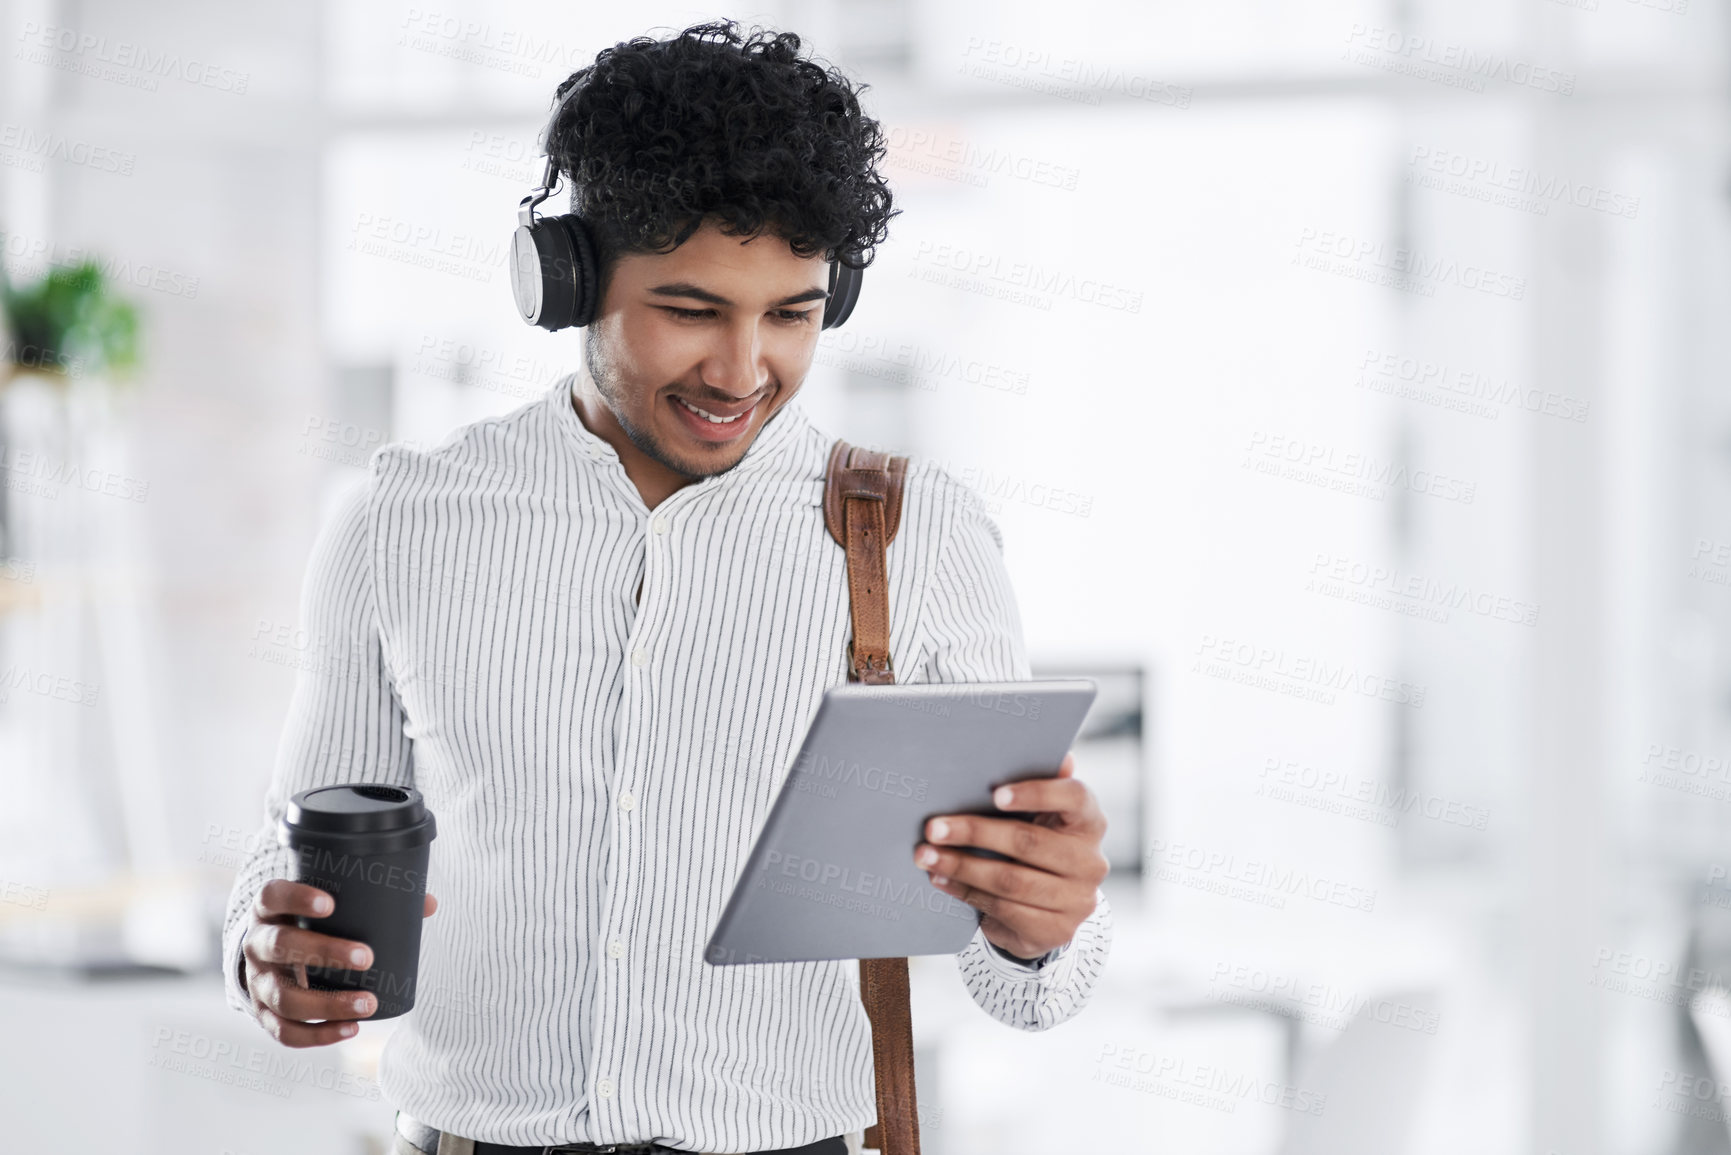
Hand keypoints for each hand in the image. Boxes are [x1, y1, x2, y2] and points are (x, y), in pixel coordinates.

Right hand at [240, 879, 438, 1046]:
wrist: (269, 958)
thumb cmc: (308, 925)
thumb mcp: (325, 907)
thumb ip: (372, 901)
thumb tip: (428, 904)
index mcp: (268, 909)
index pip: (272, 896)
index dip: (296, 899)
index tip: (331, 905)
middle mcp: (256, 944)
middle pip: (280, 946)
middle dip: (323, 952)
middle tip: (366, 957)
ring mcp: (257, 982)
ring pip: (284, 996)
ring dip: (327, 1003)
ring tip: (369, 1003)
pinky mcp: (263, 1014)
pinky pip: (284, 1031)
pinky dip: (318, 1035)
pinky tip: (350, 1029)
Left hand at [912, 752, 1107, 960]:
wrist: (1048, 909)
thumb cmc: (1037, 844)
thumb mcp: (1041, 816)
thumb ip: (1041, 784)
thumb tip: (1054, 754)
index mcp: (1090, 821)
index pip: (1074, 798)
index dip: (1036, 793)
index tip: (995, 794)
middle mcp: (1090, 861)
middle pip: (1028, 842)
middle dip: (974, 832)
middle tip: (934, 827)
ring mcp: (1077, 900)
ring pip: (1010, 880)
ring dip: (961, 866)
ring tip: (926, 856)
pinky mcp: (1055, 930)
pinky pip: (1003, 909)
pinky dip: (966, 892)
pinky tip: (941, 880)